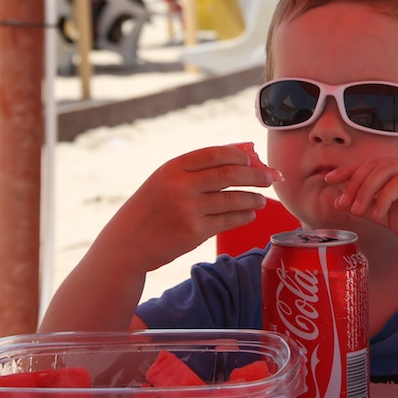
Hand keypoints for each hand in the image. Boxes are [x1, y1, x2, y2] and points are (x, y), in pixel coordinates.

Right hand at [95, 144, 281, 273]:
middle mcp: (181, 186)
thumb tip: (243, 156)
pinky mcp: (195, 232)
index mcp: (173, 167)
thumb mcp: (165, 179)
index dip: (239, 156)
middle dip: (257, 175)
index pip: (216, 154)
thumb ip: (197, 168)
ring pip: (234, 199)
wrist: (126, 243)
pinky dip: (244, 216)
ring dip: (253, 199)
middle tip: (271, 178)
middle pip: (230, 175)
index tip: (252, 160)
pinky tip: (250, 214)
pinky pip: (229, 220)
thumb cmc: (152, 207)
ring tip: (262, 200)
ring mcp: (188, 209)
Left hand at [325, 156, 397, 254]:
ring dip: (366, 190)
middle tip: (345, 205)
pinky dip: (385, 196)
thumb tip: (341, 199)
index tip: (329, 180)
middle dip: (354, 184)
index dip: (348, 170)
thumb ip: (368, 206)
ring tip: (358, 210)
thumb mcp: (388, 216)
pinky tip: (379, 212)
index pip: (370, 164)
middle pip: (373, 165)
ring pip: (384, 170)